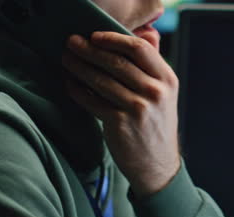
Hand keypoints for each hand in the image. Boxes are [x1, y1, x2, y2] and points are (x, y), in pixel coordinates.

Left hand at [62, 32, 180, 197]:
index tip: (94, 35)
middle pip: (116, 62)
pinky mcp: (120, 125)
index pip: (139, 49)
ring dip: (79, 68)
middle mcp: (155, 92)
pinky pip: (93, 102)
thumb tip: (143, 32)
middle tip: (71, 42)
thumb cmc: (155, 124)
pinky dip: (78, 91)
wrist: (157, 165)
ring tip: (66, 59)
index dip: (114, 38)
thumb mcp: (164, 93)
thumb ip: (153, 64)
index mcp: (167, 80)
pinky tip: (69, 84)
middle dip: (90, 50)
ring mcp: (138, 109)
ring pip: (101, 81)